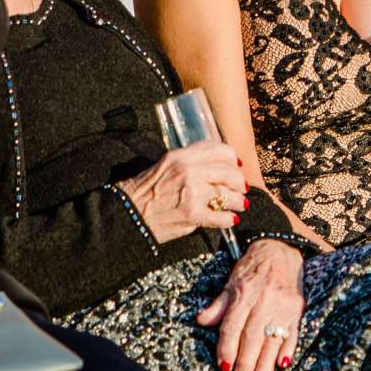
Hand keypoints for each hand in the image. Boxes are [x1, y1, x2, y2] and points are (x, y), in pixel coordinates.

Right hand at [118, 140, 248, 243]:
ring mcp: (192, 193)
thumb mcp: (165, 166)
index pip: (218, 150)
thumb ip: (190, 162)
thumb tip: (216, 166)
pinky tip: (230, 220)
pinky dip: (229, 219)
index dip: (233, 158)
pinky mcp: (192, 215)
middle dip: (239, 182)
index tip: (237, 165)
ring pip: (228, 194)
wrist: (128, 214)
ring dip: (237, 201)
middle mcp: (188, 171)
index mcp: (181, 156)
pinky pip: (221, 216)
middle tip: (241, 188)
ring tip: (238, 205)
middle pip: (229, 172)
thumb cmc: (144, 191)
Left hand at [195, 238, 304, 370]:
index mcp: (244, 293)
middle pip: (253, 337)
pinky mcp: (297, 308)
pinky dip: (288, 350)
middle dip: (246, 361)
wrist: (281, 248)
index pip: (233, 326)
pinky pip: (293, 333)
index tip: (224, 366)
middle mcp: (264, 300)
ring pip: (273, 340)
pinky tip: (282, 365)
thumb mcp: (231, 282)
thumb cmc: (252, 267)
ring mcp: (283, 305)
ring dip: (265, 363)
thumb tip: (201, 321)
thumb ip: (218, 305)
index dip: (227, 348)